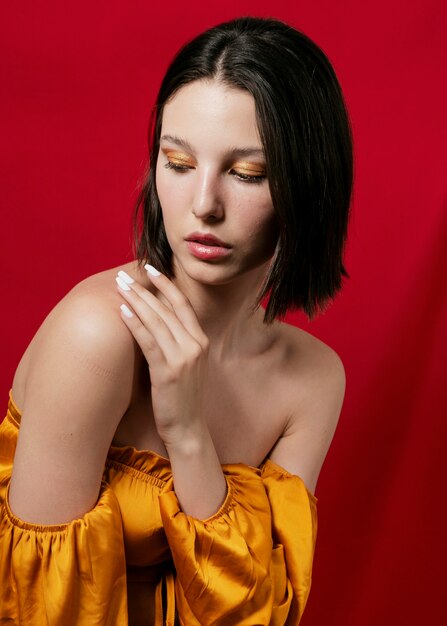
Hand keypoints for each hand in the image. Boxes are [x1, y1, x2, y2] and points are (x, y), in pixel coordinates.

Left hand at [115, 266, 209, 445]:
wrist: (188, 426)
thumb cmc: (181, 395)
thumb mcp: (186, 363)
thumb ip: (177, 340)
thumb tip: (154, 317)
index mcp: (201, 341)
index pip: (183, 304)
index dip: (166, 284)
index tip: (151, 268)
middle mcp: (195, 345)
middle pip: (166, 308)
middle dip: (143, 289)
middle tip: (124, 275)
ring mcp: (183, 358)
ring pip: (156, 320)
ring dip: (136, 300)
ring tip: (119, 287)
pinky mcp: (168, 371)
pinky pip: (148, 340)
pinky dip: (134, 323)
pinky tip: (122, 311)